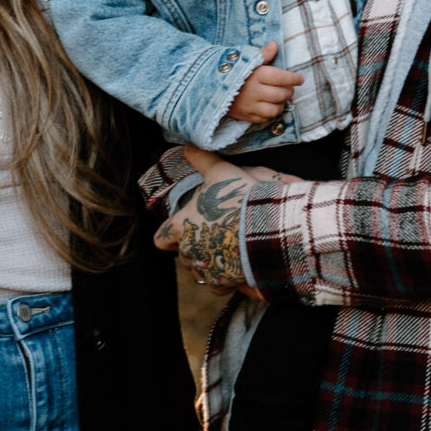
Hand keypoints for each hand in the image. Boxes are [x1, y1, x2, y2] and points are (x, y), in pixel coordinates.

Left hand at [155, 146, 265, 290]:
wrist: (270, 227)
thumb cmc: (242, 198)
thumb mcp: (221, 171)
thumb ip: (202, 159)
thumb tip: (187, 145)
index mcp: (179, 227)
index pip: (161, 238)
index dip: (169, 235)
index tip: (181, 230)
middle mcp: (188, 252)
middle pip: (183, 255)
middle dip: (195, 247)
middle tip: (215, 234)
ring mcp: (205, 269)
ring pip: (200, 270)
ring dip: (210, 263)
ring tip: (228, 249)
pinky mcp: (224, 281)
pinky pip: (218, 284)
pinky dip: (225, 277)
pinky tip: (237, 265)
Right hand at [224, 42, 303, 124]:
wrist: (206, 85)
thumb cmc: (229, 70)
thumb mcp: (243, 58)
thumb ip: (262, 54)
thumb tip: (275, 45)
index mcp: (256, 75)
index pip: (282, 77)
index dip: (294, 78)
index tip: (300, 79)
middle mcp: (254, 91)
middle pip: (281, 94)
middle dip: (289, 91)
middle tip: (289, 87)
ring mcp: (249, 106)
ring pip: (274, 109)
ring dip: (281, 104)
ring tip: (280, 98)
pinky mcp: (244, 116)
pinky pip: (263, 119)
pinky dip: (269, 114)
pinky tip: (268, 106)